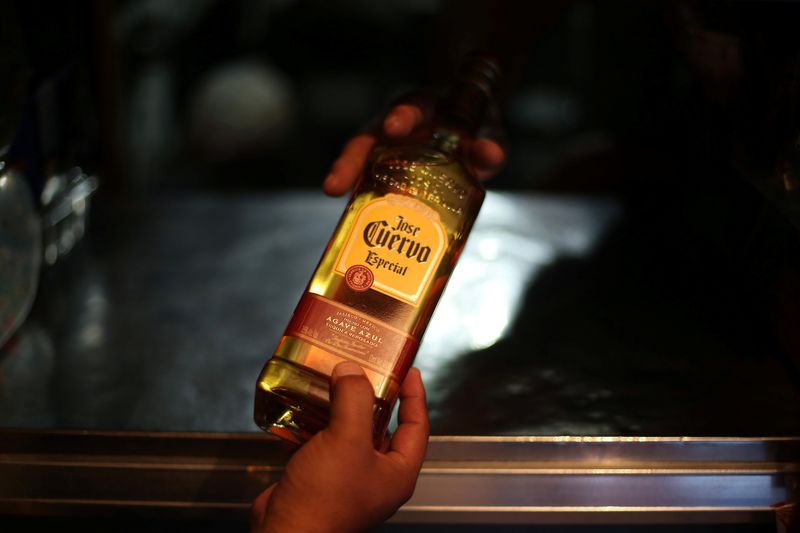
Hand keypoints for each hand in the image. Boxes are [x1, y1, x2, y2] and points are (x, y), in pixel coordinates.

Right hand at [250, 362, 429, 532]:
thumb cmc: (325, 499)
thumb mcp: (347, 440)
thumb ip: (354, 400)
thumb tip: (352, 371)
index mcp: (397, 472)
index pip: (417, 425)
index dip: (414, 395)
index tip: (408, 370)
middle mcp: (376, 477)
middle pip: (382, 426)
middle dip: (372, 397)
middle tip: (365, 370)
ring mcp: (348, 479)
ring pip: (349, 433)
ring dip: (340, 408)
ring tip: (333, 381)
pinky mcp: (320, 479)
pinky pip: (323, 444)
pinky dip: (315, 424)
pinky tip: (305, 407)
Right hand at [322, 97, 505, 195]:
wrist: (464, 128)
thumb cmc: (471, 127)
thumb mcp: (487, 130)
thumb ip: (490, 142)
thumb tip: (491, 155)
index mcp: (422, 108)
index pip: (409, 108)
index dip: (401, 117)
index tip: (393, 128)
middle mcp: (394, 126)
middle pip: (367, 139)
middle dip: (351, 160)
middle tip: (336, 183)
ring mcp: (383, 150)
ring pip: (357, 162)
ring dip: (345, 180)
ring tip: (332, 197)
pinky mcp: (379, 172)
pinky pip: (364, 186)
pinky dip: (356, 203)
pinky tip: (347, 222)